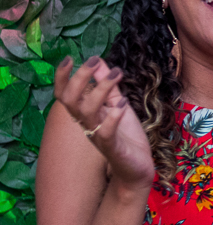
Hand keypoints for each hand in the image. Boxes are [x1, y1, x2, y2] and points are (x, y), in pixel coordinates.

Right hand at [53, 56, 153, 189]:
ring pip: (87, 112)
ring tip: (117, 74)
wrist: (137, 167)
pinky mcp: (112, 148)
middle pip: (71, 100)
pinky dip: (113, 116)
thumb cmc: (126, 135)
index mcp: (86, 113)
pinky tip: (123, 103)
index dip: (62, 77)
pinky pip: (105, 132)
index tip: (69, 58)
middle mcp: (87, 124)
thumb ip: (108, 85)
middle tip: (94, 60)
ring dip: (100, 90)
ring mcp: (97, 136)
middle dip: (80, 78)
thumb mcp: (118, 104)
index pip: (65, 94)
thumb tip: (101, 62)